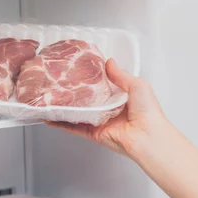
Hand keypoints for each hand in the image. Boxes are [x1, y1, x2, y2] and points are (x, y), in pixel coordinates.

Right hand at [46, 60, 197, 197]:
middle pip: (86, 98)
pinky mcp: (92, 133)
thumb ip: (120, 74)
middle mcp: (108, 109)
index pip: (101, 84)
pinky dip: (60, 122)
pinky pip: (73, 127)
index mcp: (120, 97)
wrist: (146, 135)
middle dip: (74, 91)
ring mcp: (99, 121)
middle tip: (59, 80)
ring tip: (49, 97)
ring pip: (77, 112)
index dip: (90, 76)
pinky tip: (49, 117)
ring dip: (64, 106)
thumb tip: (109, 62)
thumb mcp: (136, 84)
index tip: (78, 67)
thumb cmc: (147, 111)